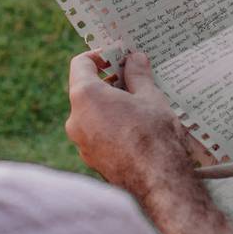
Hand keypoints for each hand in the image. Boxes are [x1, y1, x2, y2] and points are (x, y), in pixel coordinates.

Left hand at [65, 51, 232, 233]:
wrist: (157, 179)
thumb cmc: (153, 134)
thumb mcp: (149, 96)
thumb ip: (137, 74)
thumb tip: (134, 58)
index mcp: (85, 97)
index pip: (81, 63)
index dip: (100, 54)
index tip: (119, 55)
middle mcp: (75, 119)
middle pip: (86, 89)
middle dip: (110, 81)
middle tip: (135, 77)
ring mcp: (81, 142)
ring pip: (92, 112)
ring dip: (111, 103)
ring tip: (140, 103)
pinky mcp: (91, 158)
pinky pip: (97, 132)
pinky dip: (111, 124)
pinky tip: (136, 126)